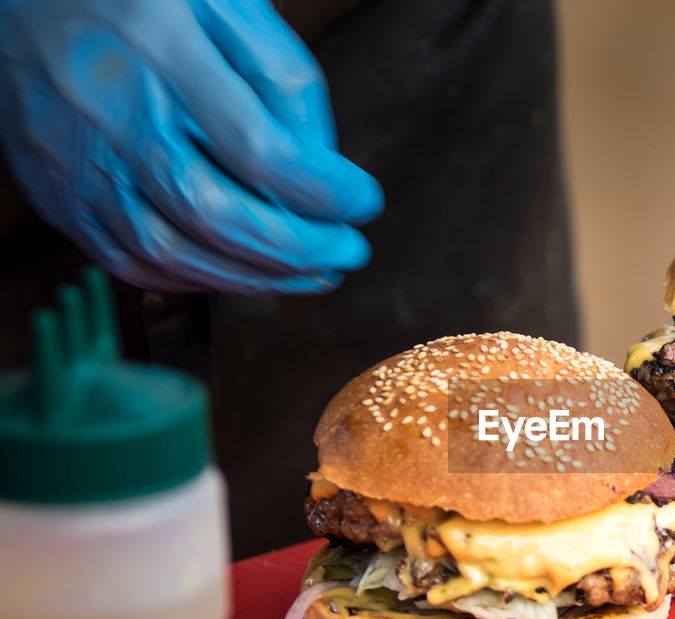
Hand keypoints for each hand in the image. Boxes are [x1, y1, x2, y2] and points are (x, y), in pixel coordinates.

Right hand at [0, 0, 383, 294]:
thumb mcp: (224, 3)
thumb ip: (281, 78)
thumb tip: (322, 166)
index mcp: (158, 48)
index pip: (256, 148)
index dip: (321, 191)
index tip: (364, 200)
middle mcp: (108, 110)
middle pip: (212, 212)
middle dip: (295, 248)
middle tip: (347, 251)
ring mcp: (73, 159)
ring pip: (170, 251)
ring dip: (255, 278)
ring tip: (311, 272)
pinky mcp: (55, 193)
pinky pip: (129, 260)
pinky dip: (197, 279)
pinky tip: (244, 273)